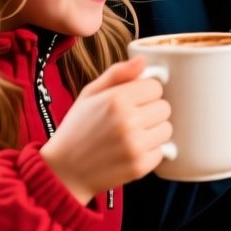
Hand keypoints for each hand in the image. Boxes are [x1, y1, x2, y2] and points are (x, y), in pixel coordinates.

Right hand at [41, 57, 171, 205]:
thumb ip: (117, 74)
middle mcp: (128, 121)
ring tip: (131, 135)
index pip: (156, 86)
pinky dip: (150, 152)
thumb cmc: (77, 129)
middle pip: (164, 107)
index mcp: (116, 99)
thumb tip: (142, 59)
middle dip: (150, 111)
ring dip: (153, 131)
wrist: (64, 171)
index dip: (145, 92)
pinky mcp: (140, 166)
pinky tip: (130, 151)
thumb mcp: (89, 94)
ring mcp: (135, 145)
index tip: (133, 100)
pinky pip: (162, 151)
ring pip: (166, 129)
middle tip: (130, 119)